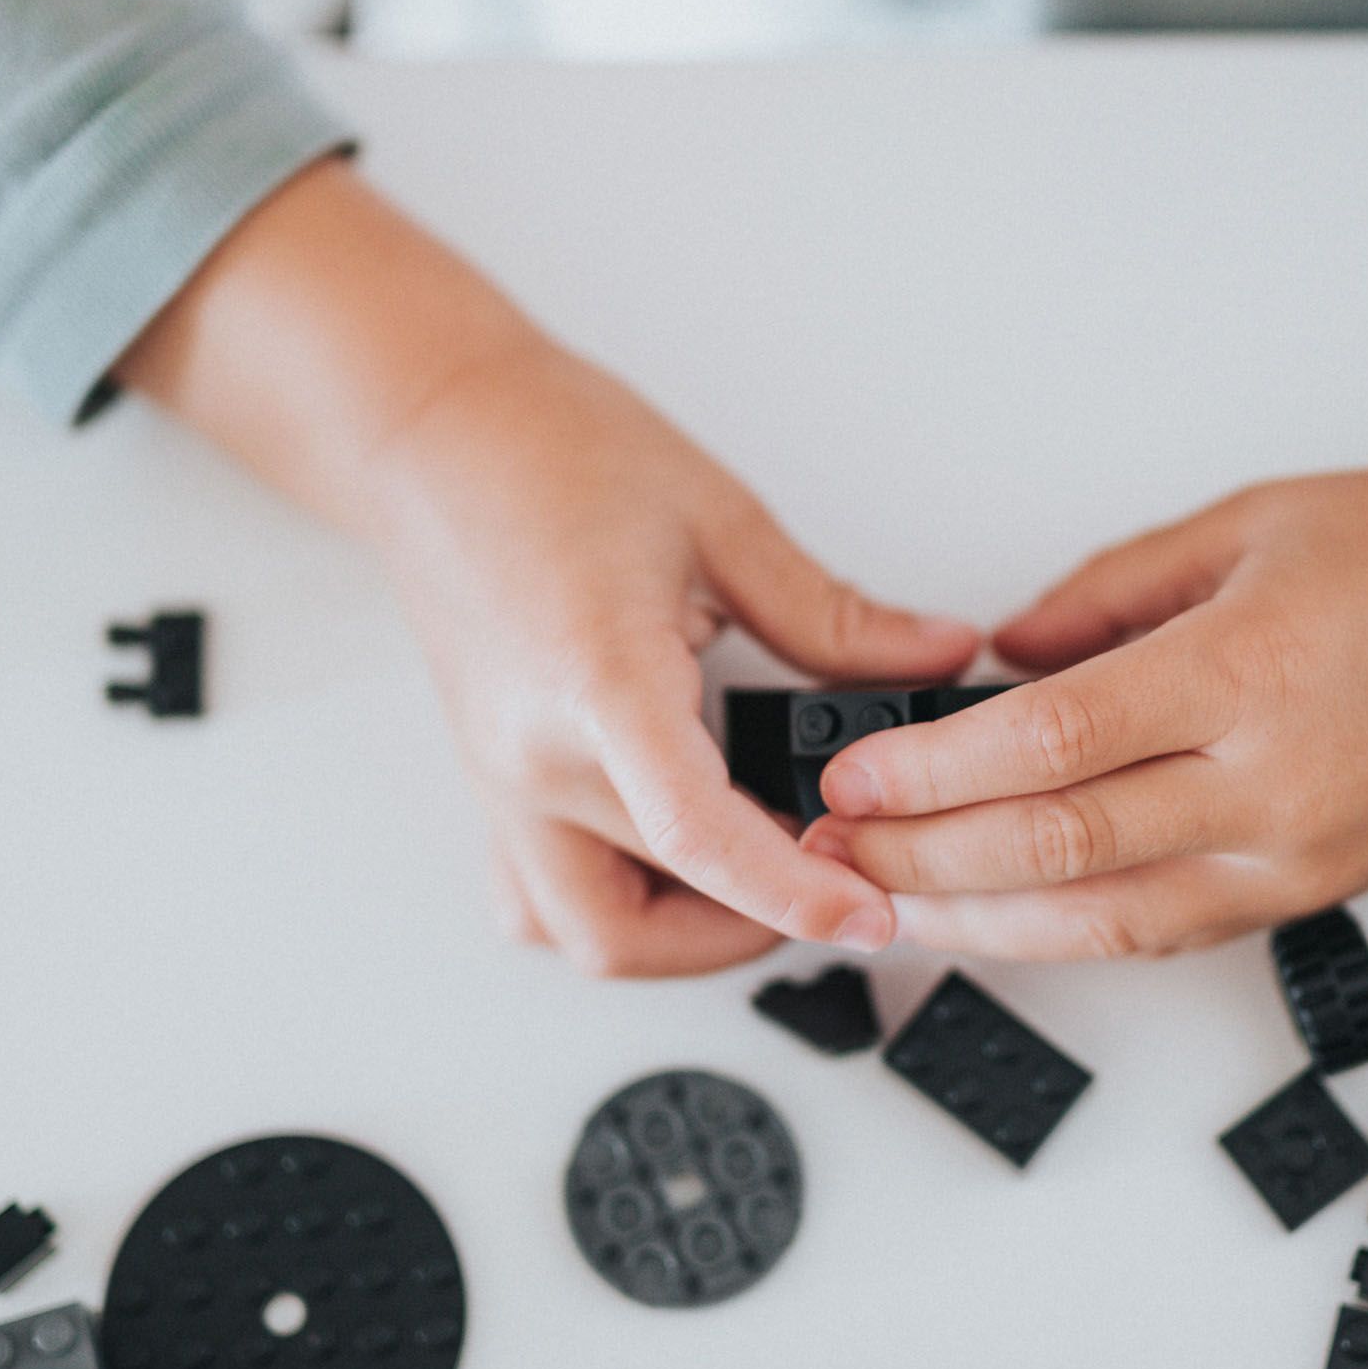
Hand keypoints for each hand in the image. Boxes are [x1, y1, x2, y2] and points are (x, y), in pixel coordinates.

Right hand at [119, 162, 976, 973]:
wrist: (433, 429)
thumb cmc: (551, 452)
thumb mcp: (721, 521)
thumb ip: (834, 614)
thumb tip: (934, 657)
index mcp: (598, 684)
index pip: (700, 838)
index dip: (796, 894)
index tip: (872, 914)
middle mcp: (534, 757)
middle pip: (650, 916)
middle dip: (760, 921)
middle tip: (843, 877)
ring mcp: (502, 782)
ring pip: (585, 935)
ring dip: (681, 939)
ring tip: (764, 876)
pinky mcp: (493, 783)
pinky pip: (542, 900)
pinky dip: (619, 909)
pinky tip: (682, 860)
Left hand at [801, 420, 1367, 960]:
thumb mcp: (1253, 523)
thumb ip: (1110, 594)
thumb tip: (1004, 653)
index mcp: (1251, 669)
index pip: (1052, 741)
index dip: (934, 770)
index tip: (853, 772)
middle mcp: (1276, 784)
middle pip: (1060, 846)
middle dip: (924, 858)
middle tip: (830, 849)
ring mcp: (1303, 856)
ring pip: (1107, 919)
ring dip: (980, 921)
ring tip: (882, 904)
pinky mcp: (1319, 893)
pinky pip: (1171, 931)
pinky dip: (1072, 933)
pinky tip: (999, 922)